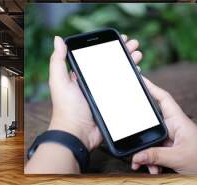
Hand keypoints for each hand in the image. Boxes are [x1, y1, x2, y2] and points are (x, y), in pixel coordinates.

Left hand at [25, 35, 142, 173]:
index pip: (98, 57)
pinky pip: (126, 92)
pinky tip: (138, 75)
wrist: (77, 133)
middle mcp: (94, 85)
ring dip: (130, 64)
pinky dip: (133, 83)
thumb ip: (58, 61)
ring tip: (138, 55)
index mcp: (82, 77)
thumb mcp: (59, 81)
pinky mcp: (113, 106)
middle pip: (112, 64)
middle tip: (134, 45)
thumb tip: (58, 39)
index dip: (109, 47)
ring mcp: (105, 95)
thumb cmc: (66, 108)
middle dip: (124, 52)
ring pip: (121, 76)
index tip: (120, 38)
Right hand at [131, 78, 196, 174]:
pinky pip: (157, 150)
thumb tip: (136, 156)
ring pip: (152, 140)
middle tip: (131, 142)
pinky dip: (152, 160)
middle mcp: (175, 127)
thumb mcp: (177, 158)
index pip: (163, 98)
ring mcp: (174, 138)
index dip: (151, 87)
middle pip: (152, 123)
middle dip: (141, 135)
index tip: (139, 79)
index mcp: (179, 121)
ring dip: (146, 153)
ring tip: (142, 164)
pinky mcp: (174, 148)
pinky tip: (152, 168)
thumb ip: (155, 156)